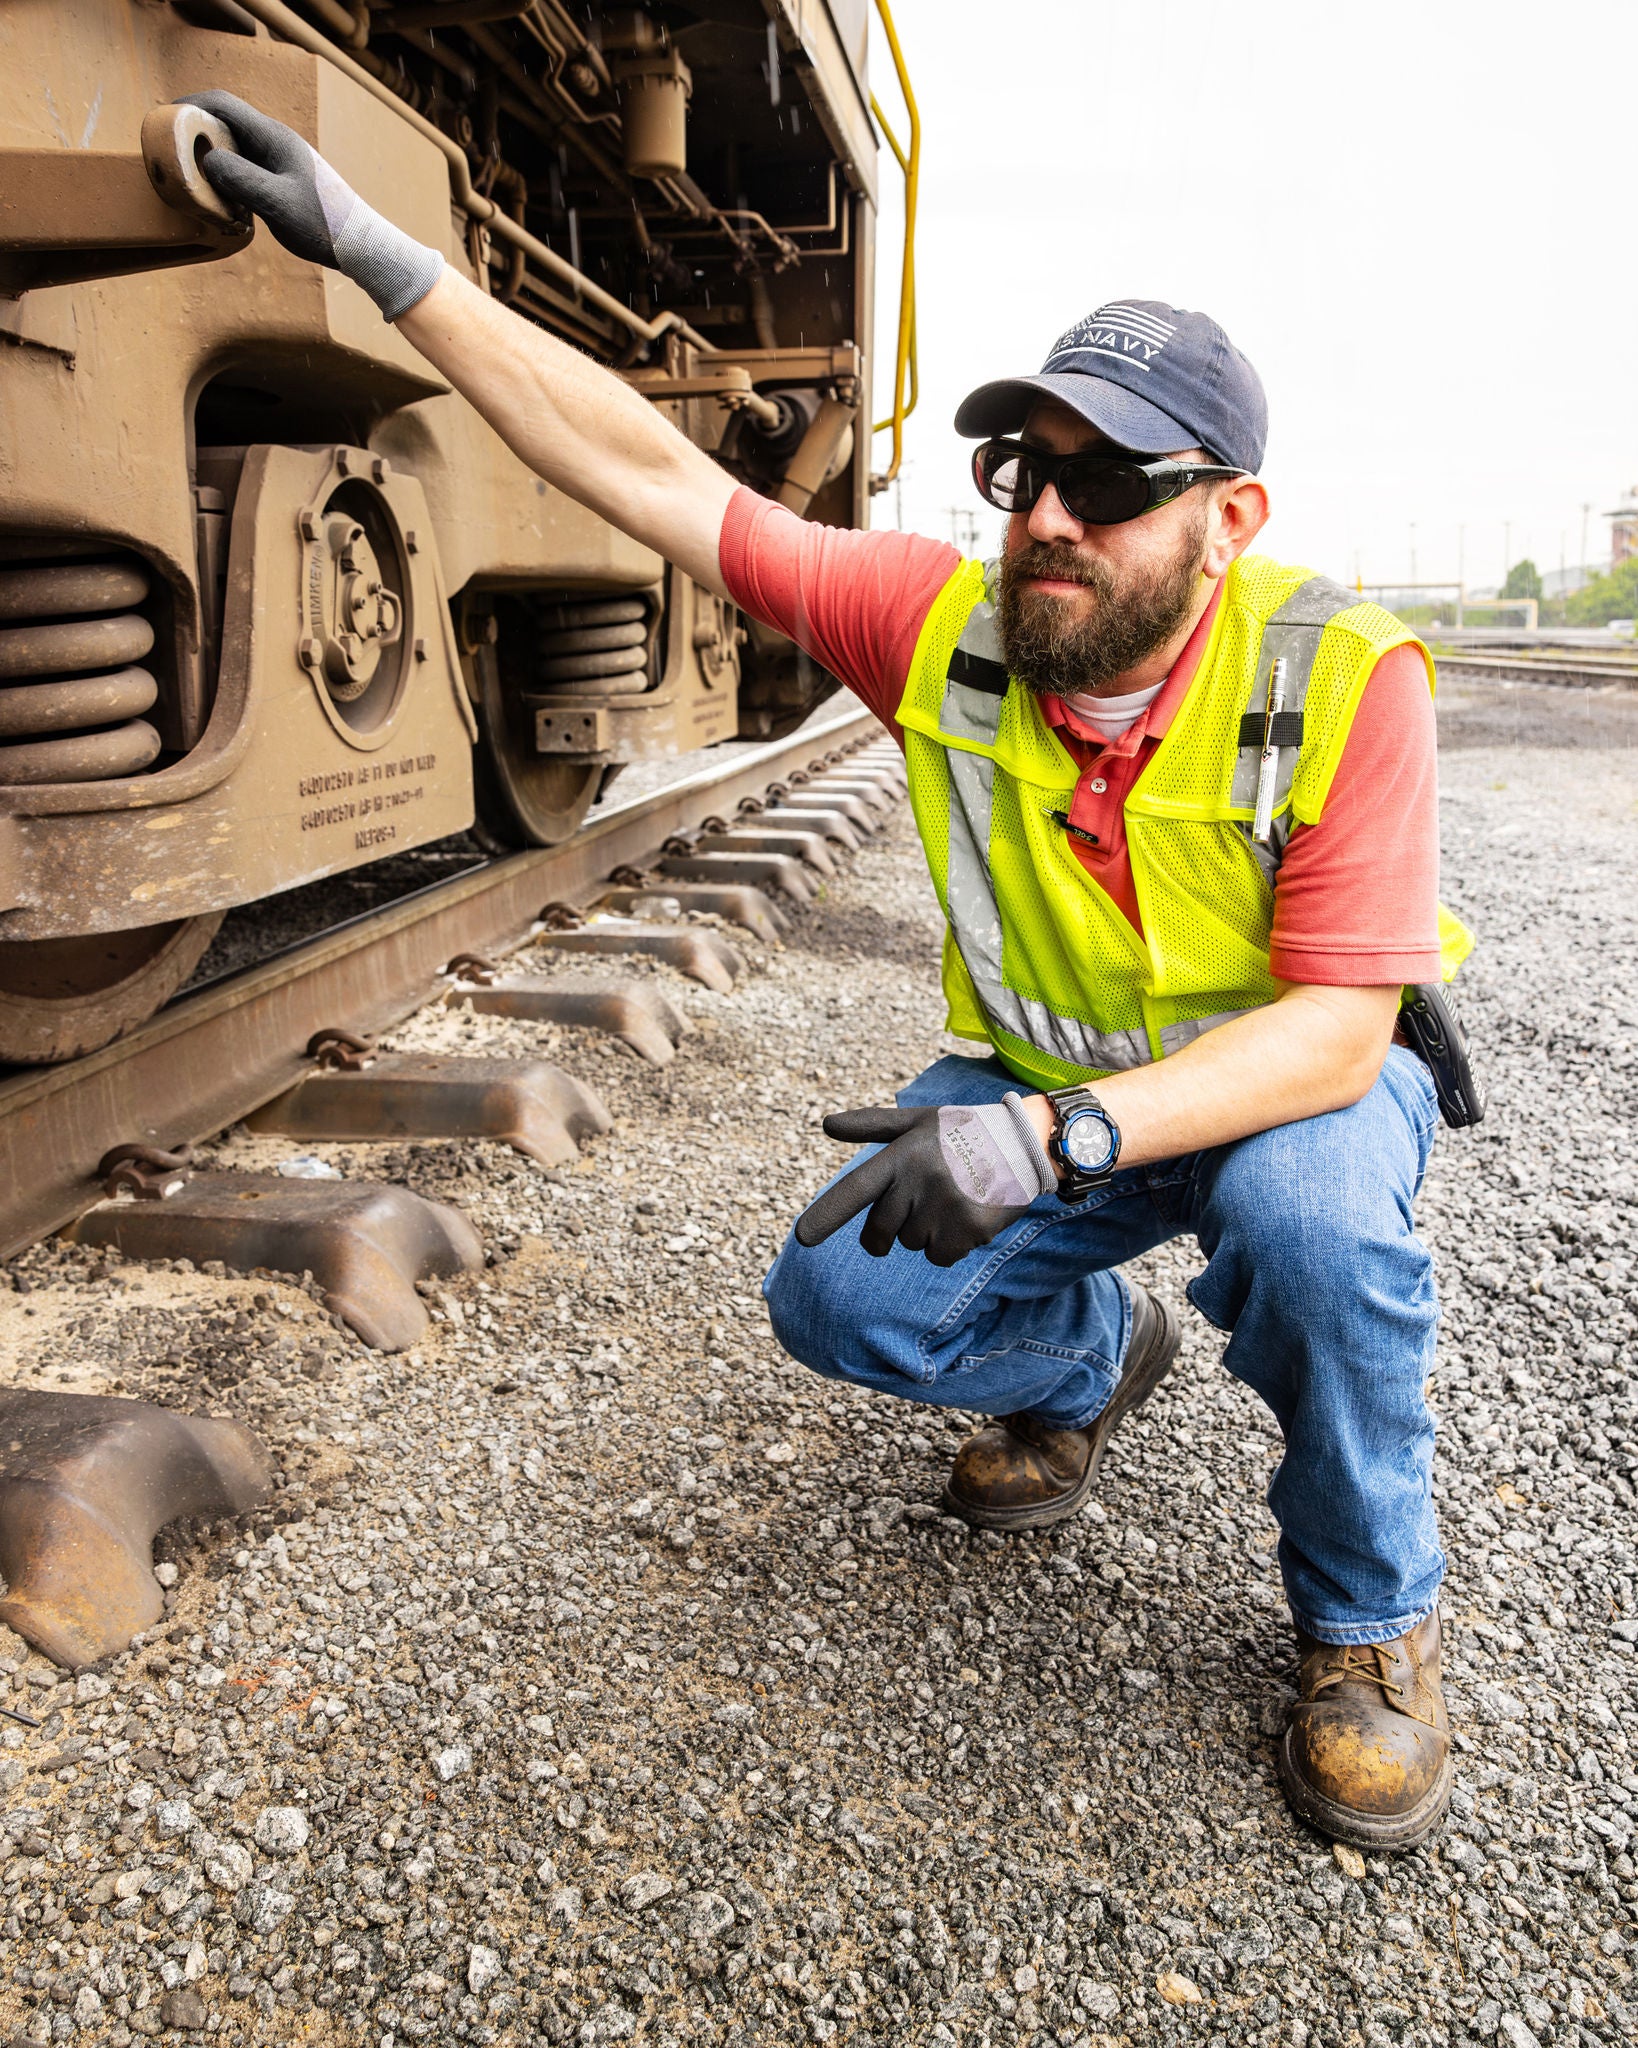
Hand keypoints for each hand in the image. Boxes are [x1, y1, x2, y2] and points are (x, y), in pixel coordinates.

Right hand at [179, 90, 443, 320]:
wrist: (360, 245)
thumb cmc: (323, 224)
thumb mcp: (276, 203)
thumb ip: (240, 178)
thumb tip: (208, 160)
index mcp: (273, 137)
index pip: (223, 104)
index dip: (189, 104)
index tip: (164, 117)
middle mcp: (276, 142)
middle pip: (226, 123)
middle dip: (196, 131)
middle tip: (170, 150)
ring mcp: (281, 161)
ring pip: (236, 147)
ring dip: (212, 156)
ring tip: (190, 175)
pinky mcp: (284, 180)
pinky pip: (247, 168)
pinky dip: (228, 175)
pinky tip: (220, 197)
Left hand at [795, 1095, 1056, 1266]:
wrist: (1026, 1142)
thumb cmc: (964, 1132)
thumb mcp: (919, 1121)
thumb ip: (872, 1125)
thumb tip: (826, 1124)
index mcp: (903, 1154)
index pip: (857, 1188)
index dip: (828, 1214)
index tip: (803, 1238)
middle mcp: (921, 1181)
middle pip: (880, 1233)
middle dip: (886, 1233)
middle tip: (915, 1209)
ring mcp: (946, 1207)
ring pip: (911, 1245)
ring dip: (926, 1232)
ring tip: (954, 1198)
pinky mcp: (970, 1228)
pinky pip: (939, 1256)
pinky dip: (950, 1245)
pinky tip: (968, 1215)